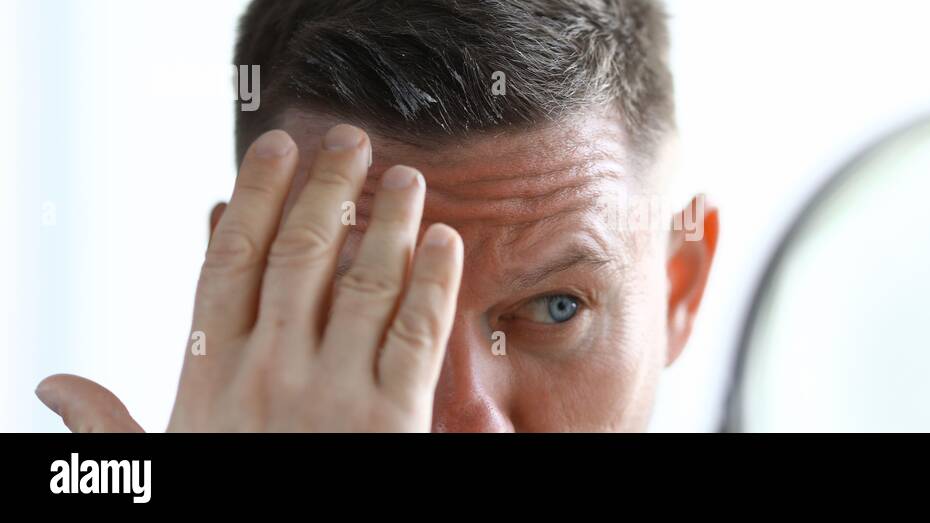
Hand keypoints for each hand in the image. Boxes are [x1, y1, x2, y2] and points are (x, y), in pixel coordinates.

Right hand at [36, 124, 462, 431]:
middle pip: (298, 256)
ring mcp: (334, 393)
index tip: (270, 151)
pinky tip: (444, 242)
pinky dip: (433, 282)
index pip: (226, 263)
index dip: (251, 199)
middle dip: (324, 190)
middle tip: (350, 141)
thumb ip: (110, 425)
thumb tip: (50, 383)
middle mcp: (271, 371)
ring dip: (386, 222)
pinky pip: (416, 333)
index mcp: (211, 376)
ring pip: (363, 283)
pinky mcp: (393, 419)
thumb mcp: (161, 470)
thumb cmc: (229, 508)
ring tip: (405, 178)